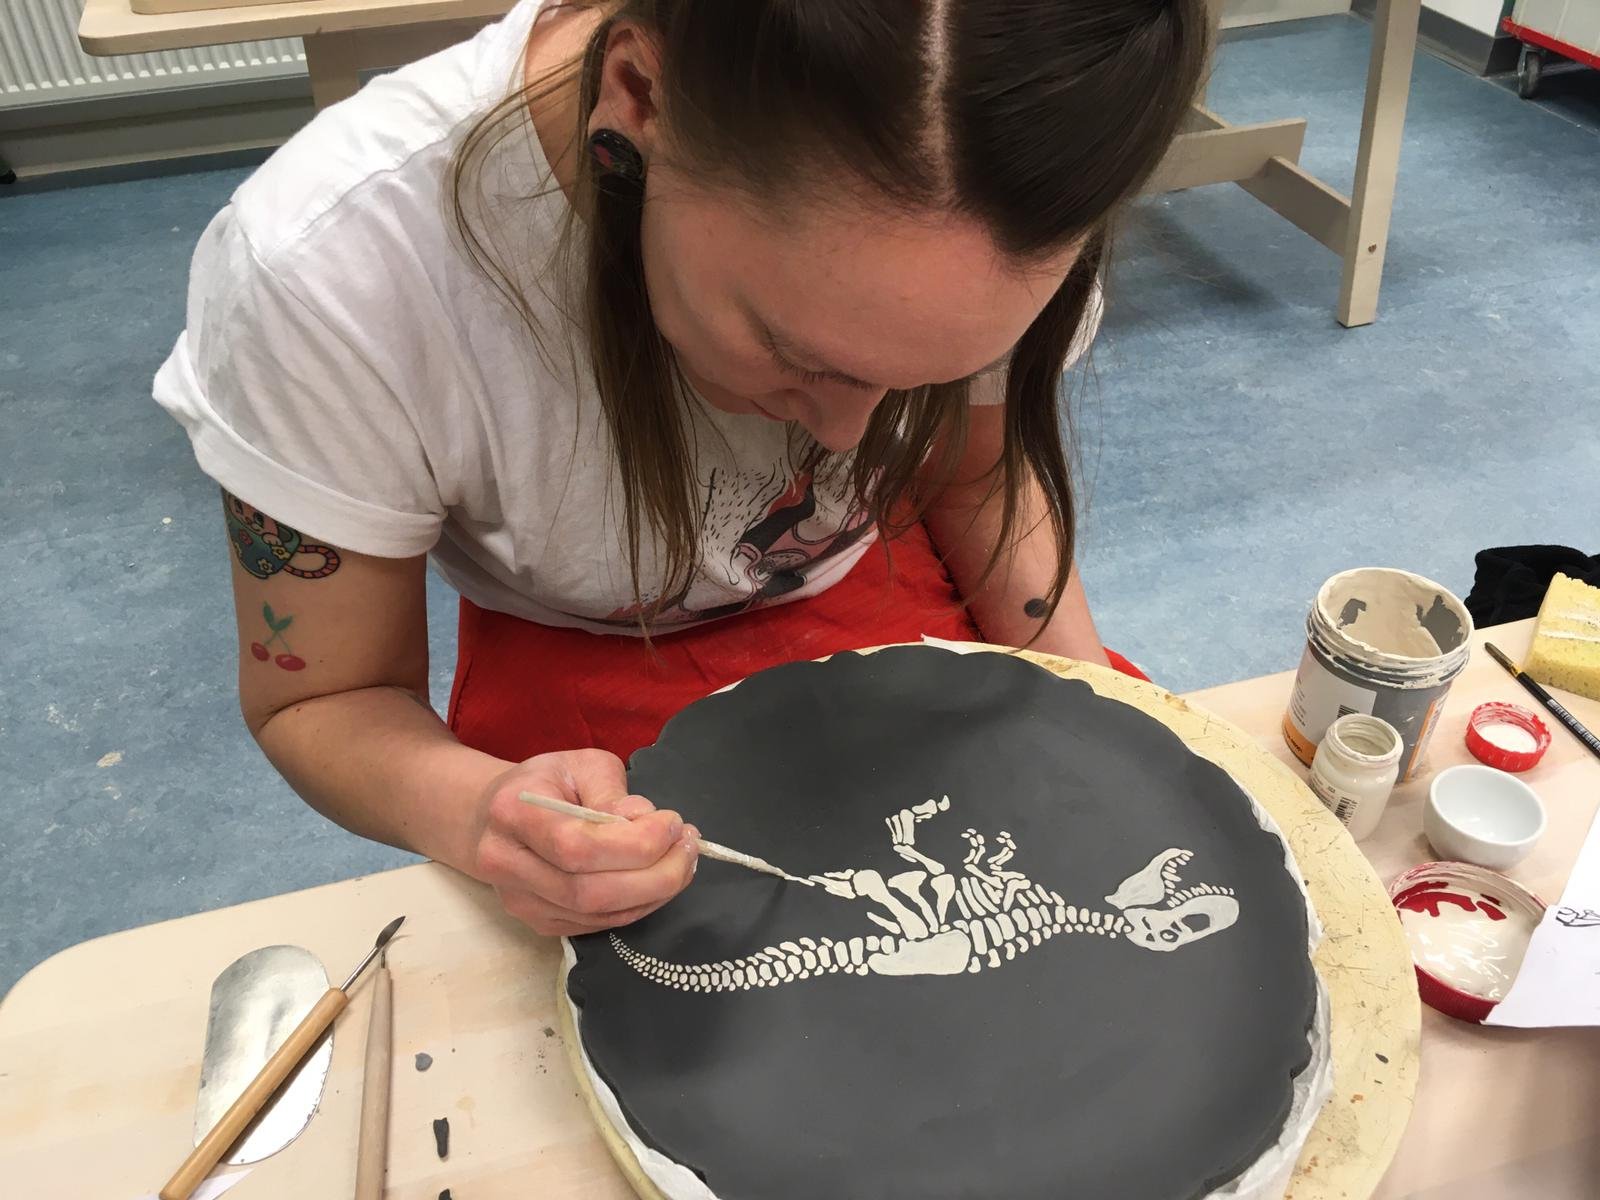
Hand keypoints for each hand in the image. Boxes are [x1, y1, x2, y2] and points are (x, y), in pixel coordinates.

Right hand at [468, 749, 698, 935]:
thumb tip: (642, 820)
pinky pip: (597, 926)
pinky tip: (658, 882)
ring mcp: (519, 901)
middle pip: (589, 891)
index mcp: (513, 812)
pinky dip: (637, 907)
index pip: (577, 846)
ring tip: (682, 862)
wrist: (495, 817)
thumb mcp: (581, 765)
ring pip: (596, 915)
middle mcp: (506, 863)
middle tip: (690, 848)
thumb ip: (612, 791)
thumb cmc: (546, 783)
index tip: (673, 823)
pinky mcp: (538, 923)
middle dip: (655, 876)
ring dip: (653, 893)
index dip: (635, 843)